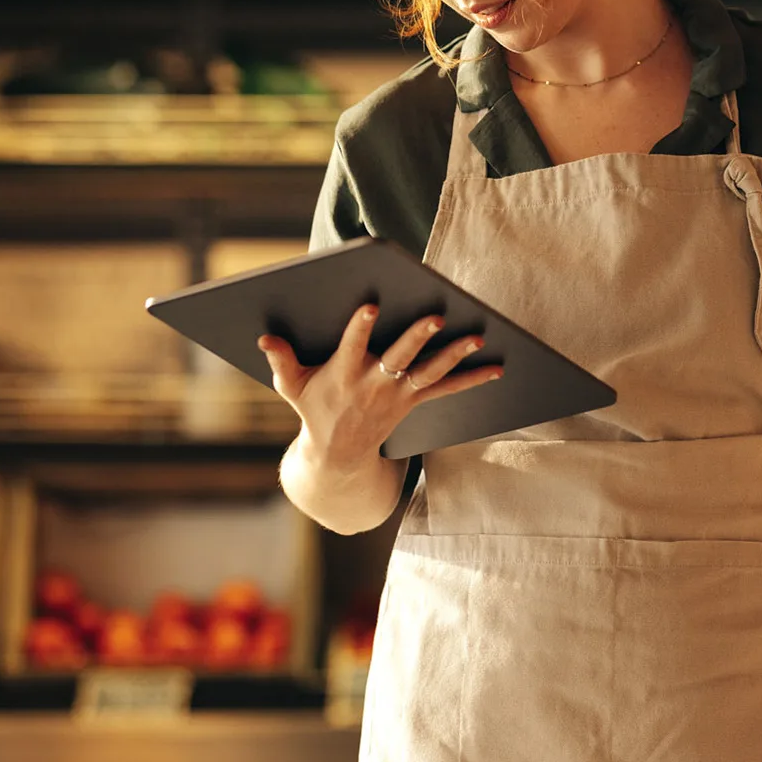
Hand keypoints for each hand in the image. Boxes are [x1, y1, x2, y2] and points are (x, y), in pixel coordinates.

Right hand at [257, 306, 502, 470]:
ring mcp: (397, 394)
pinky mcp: (413, 401)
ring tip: (476, 337)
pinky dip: (472, 379)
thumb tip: (264, 337)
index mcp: (343, 374)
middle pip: (398, 358)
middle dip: (416, 337)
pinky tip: (497, 367)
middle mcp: (374, 384)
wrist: (338, 456)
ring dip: (454, 355)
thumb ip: (281, 360)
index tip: (371, 305)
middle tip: (435, 316)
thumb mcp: (292, 386)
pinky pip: (447, 389)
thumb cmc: (314, 409)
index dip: (361, 327)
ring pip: (429, 372)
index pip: (351, 346)